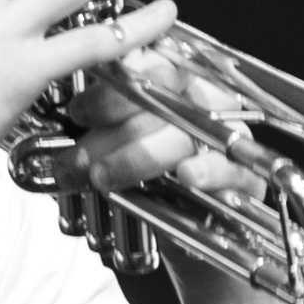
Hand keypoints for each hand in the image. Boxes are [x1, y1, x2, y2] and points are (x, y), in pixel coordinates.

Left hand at [57, 46, 260, 207]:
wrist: (191, 239)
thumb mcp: (116, 150)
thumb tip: (58, 117)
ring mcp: (229, 136)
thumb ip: (97, 127)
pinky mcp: (245, 175)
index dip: (113, 86)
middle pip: (167, 95)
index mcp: (177, 82)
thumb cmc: (149, 185)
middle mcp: (205, 101)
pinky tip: (186, 176)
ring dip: (141, 154)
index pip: (151, 64)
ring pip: (188, 130)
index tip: (78, 112)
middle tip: (79, 155)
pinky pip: (232, 165)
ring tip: (103, 177)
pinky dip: (209, 169)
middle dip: (116, 125)